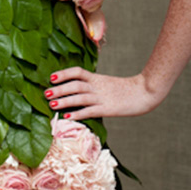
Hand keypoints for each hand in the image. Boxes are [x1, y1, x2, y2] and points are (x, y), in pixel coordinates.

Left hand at [44, 67, 166, 119]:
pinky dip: (77, 114)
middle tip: (46, 93)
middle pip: (75, 85)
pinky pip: (90, 111)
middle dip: (60, 89)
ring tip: (52, 105)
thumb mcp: (107, 83)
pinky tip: (67, 117)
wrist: (145, 92)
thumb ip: (94, 84)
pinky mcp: (107, 109)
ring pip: (79, 98)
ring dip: (64, 101)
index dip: (64, 74)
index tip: (52, 77)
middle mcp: (97, 86)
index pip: (78, 72)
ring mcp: (102, 97)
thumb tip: (78, 89)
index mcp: (97, 78)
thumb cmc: (126, 89)